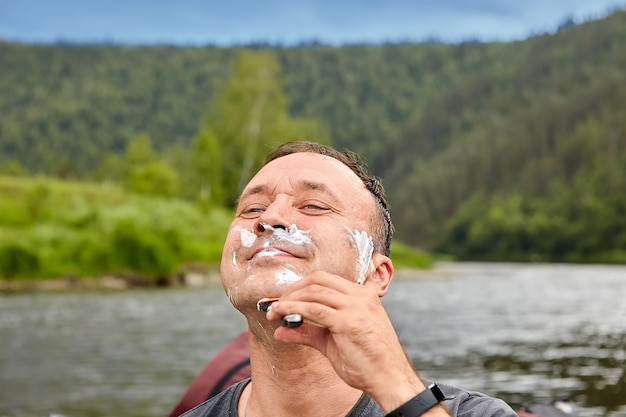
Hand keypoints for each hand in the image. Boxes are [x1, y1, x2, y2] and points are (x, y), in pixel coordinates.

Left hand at [266, 271, 428, 411]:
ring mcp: (356, 306)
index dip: (300, 287)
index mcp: (362, 295)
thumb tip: (280, 329)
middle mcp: (360, 296)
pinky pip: (314, 310)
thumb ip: (308, 332)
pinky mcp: (349, 321)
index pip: (325, 279)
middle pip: (317, 280)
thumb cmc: (366, 362)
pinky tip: (281, 315)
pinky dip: (293, 310)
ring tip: (273, 312)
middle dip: (291, 291)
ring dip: (288, 300)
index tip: (283, 299)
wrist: (390, 379)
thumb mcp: (333, 342)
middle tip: (275, 305)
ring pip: (313, 292)